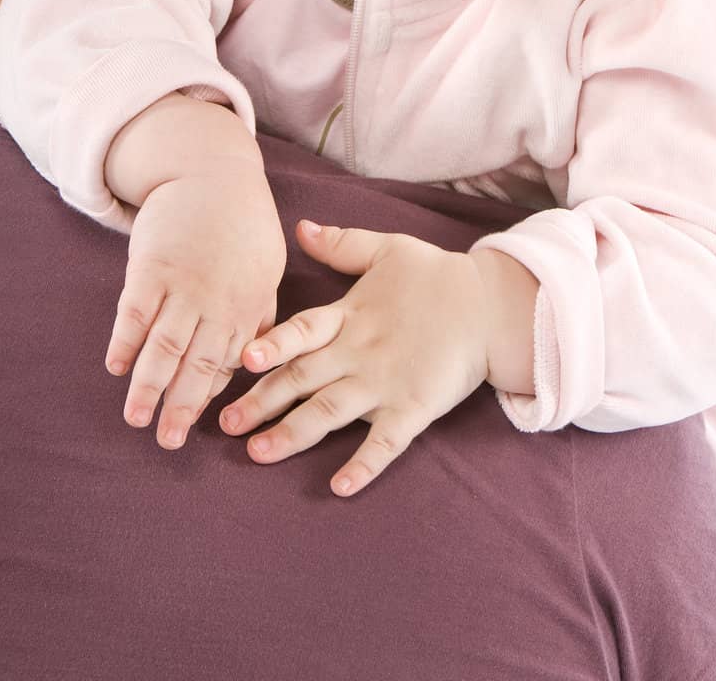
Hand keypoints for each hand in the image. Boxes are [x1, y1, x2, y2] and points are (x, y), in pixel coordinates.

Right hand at [105, 160, 286, 450]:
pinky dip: (124, 341)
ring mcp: (181, 284)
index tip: (197, 430)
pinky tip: (116, 367)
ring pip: (163, 344)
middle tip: (165, 442)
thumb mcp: (268, 269)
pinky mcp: (151, 266)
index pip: (227, 364)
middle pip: (195, 363)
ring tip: (135, 418)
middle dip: (180, 406)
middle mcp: (216, 301)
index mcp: (249, 306)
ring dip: (148, 384)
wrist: (212, 171)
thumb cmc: (245, 225)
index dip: (209, 399)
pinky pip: (134, 312)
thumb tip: (252, 361)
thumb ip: (261, 316)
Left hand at [218, 220, 490, 494]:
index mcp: (349, 315)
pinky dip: (363, 465)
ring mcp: (385, 384)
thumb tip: (300, 228)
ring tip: (258, 453)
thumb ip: (341, 245)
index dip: (272, 344)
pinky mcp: (413, 409)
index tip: (241, 359)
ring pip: (329, 413)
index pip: (302, 330)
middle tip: (225, 424)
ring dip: (292, 435)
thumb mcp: (386, 249)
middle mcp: (359, 352)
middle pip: (302, 379)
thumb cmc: (434, 276)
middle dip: (261, 402)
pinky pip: (385, 444)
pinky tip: (340, 487)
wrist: (490, 306)